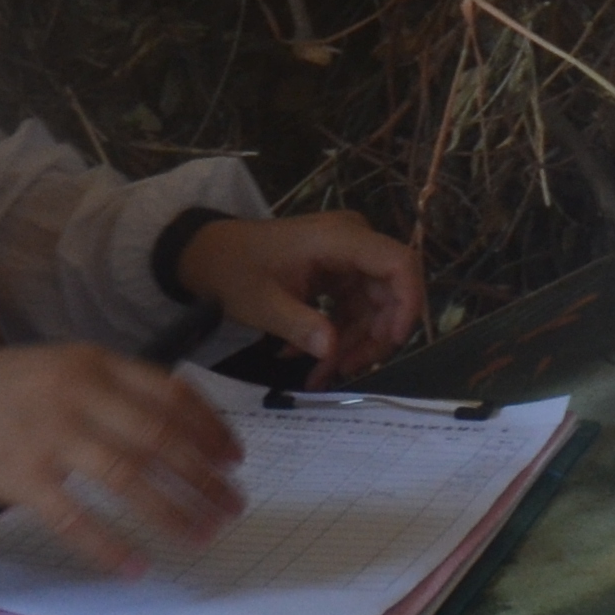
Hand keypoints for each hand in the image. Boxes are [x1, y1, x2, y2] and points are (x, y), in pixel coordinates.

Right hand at [0, 344, 245, 573]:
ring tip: (202, 533)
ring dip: (172, 510)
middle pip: (160, 438)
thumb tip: (175, 424)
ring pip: (128, 478)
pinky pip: (74, 518)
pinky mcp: (18, 478)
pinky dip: (108, 544)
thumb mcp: (59, 367)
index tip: (235, 458)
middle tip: (233, 504)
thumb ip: (111, 388)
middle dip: (203, 475)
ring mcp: (49, 436)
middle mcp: (79, 394)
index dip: (209, 427)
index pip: (171, 393)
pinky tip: (135, 564)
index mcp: (96, 363)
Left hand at [176, 211, 425, 385]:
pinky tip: (311, 357)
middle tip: (346, 371)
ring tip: (321, 375)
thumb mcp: (261, 303)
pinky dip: (338, 334)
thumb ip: (299, 325)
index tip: (393, 342)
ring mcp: (346, 259)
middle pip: (389, 291)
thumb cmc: (233, 270)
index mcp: (340, 239)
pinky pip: (354, 307)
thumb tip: (332, 352)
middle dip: (373, 336)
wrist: (207, 254)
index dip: (408, 302)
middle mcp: (353, 243)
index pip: (398, 263)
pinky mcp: (337, 273)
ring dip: (353, 342)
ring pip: (373, 305)